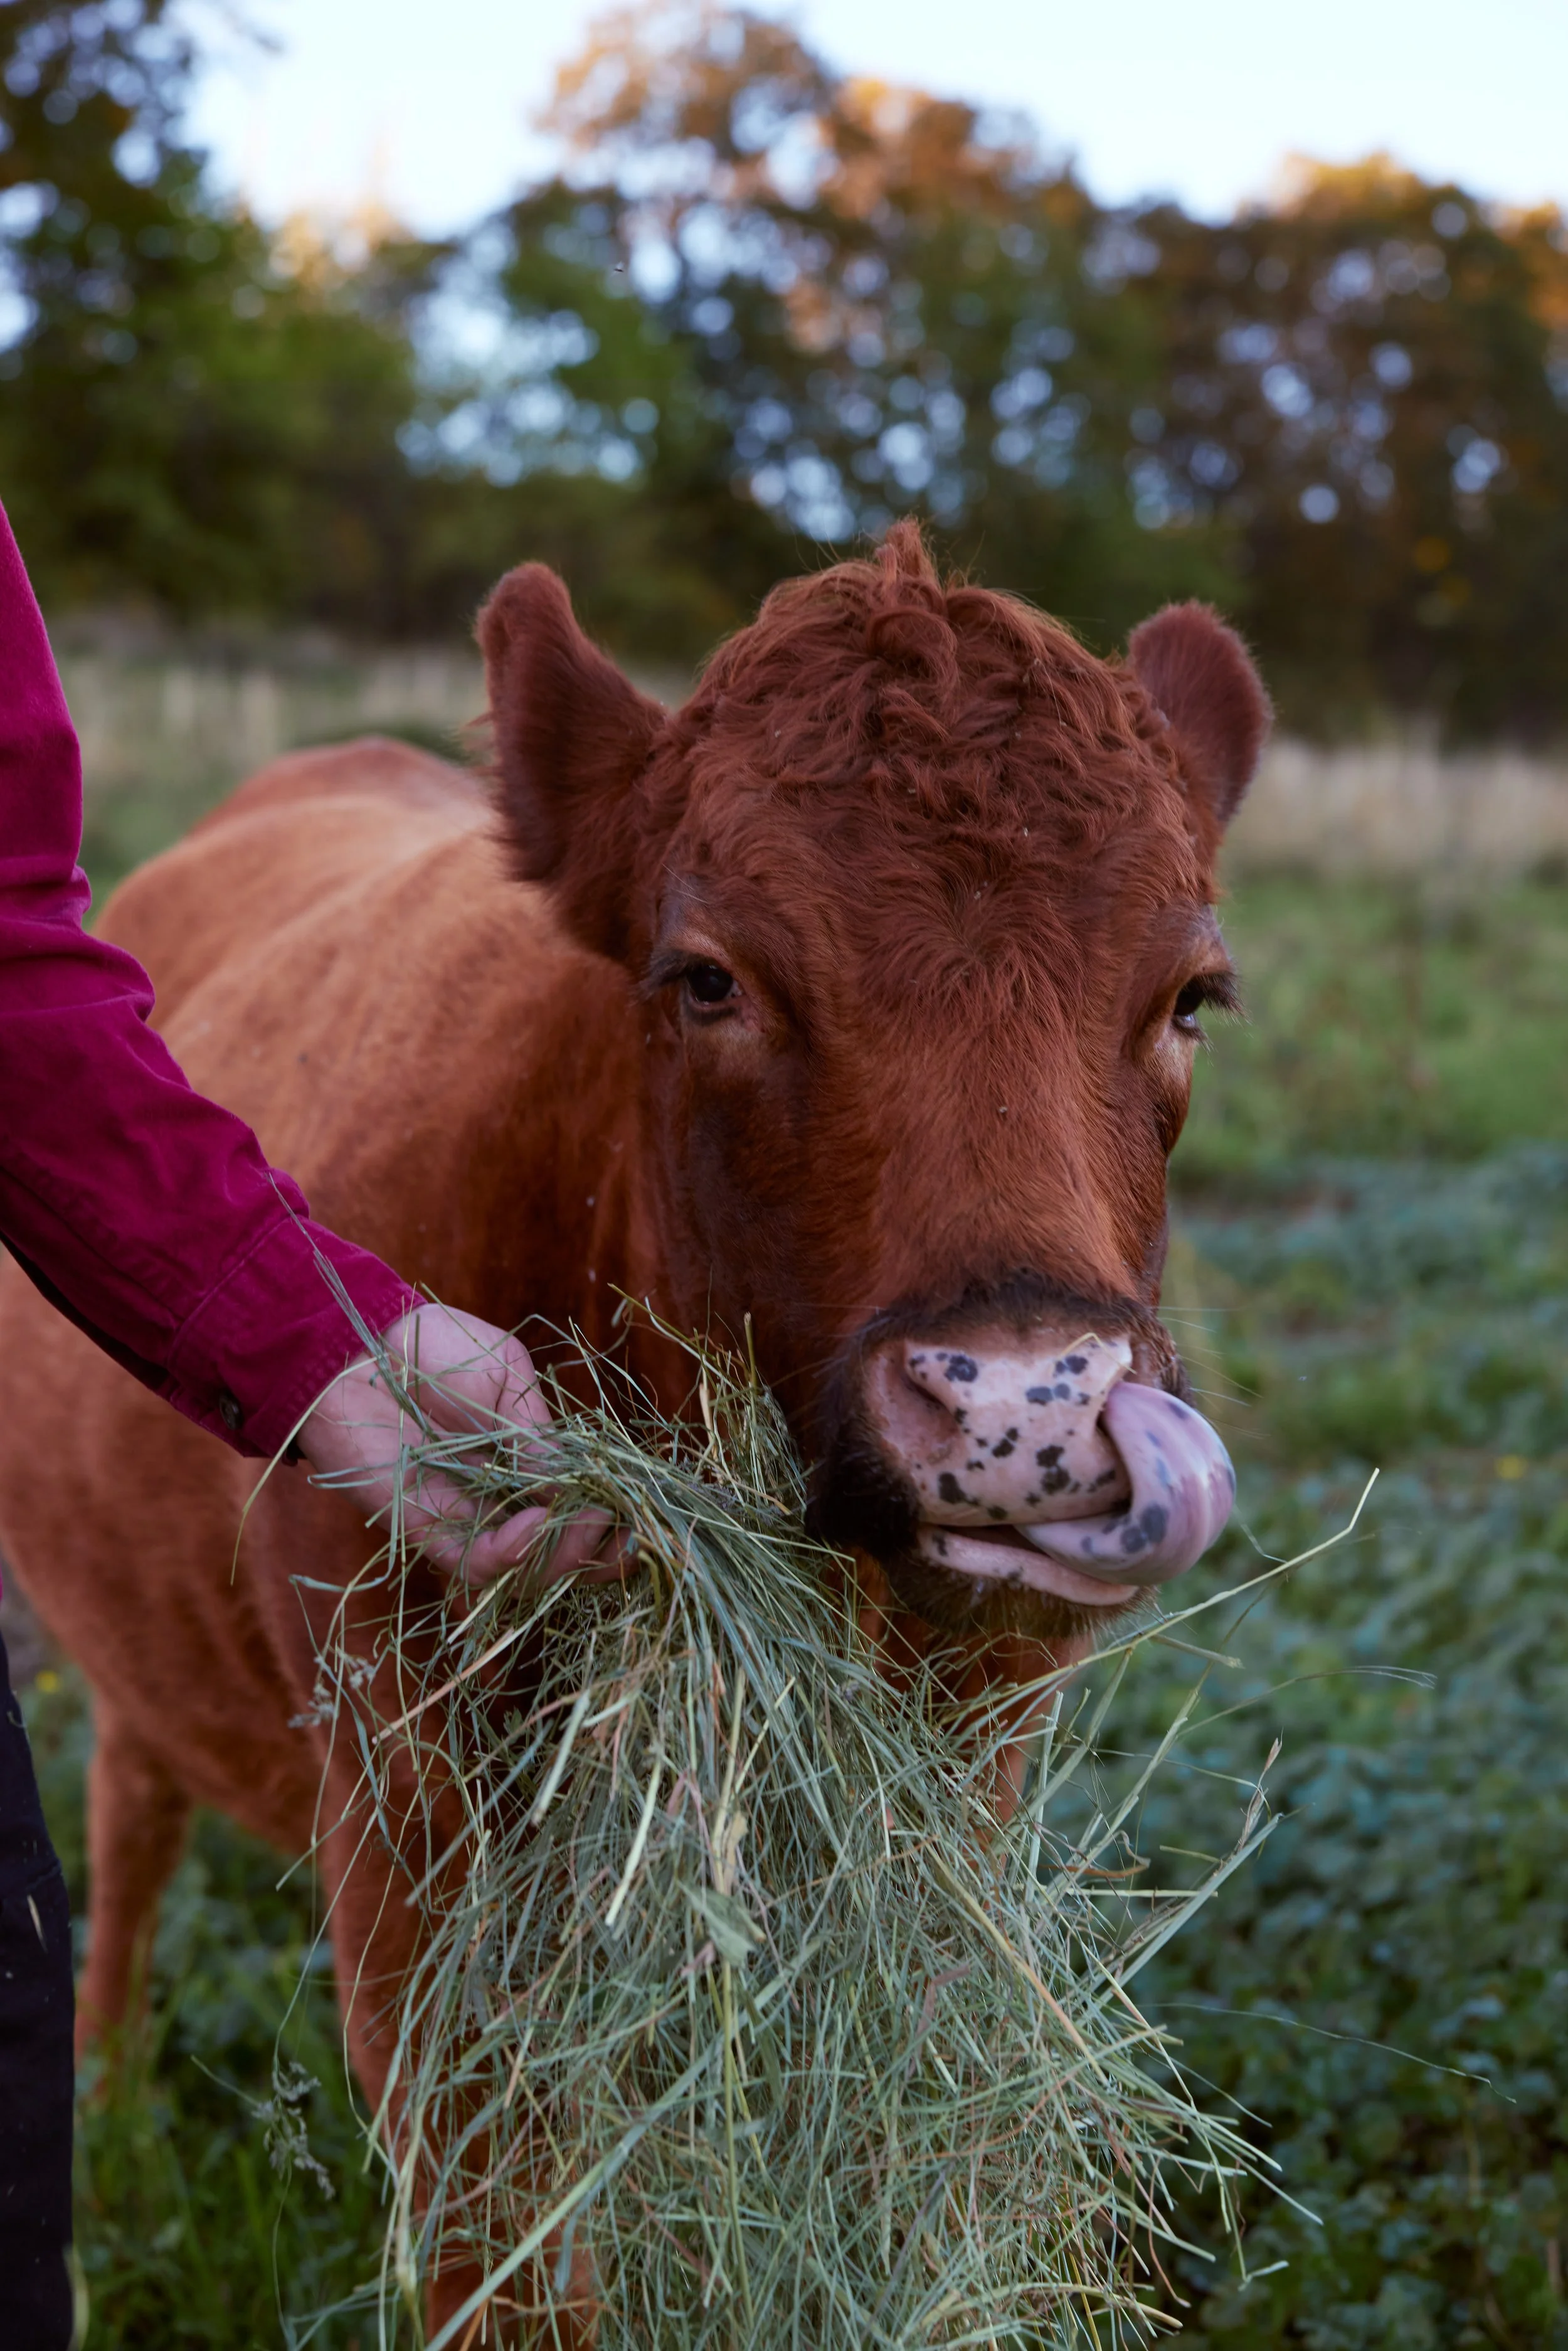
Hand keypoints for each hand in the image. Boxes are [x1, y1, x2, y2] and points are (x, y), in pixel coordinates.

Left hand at [296, 1303, 620, 1584]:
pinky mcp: (427, 1531)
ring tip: (585, 1525)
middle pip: (564, 1551)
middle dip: (599, 1551)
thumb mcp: (507, 1374)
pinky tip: (533, 1527)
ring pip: (526, 1569)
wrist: (360, 1346)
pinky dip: (511, 1555)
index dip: (616, 1519)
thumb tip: (569, 1484)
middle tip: (622, 1532)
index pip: (583, 1505)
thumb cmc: (433, 1349)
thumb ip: (536, 1431)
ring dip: (564, 1557)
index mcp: (532, 1460)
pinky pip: (475, 1563)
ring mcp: (468, 1517)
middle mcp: (505, 1498)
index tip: (643, 1515)